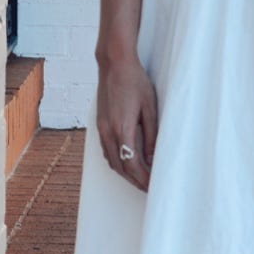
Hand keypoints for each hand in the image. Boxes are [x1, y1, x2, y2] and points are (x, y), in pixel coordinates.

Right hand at [96, 54, 158, 190]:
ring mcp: (102, 128)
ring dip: (125, 173)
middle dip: (135, 181)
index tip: (153, 187)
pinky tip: (126, 162)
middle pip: (120, 167)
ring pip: (111, 160)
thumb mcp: (150, 108)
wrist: (114, 64)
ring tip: (140, 179)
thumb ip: (151, 135)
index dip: (143, 179)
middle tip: (149, 188)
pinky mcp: (100, 124)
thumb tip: (151, 159)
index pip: (132, 165)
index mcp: (122, 129)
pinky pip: (106, 150)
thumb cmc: (135, 81)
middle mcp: (108, 132)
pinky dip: (117, 162)